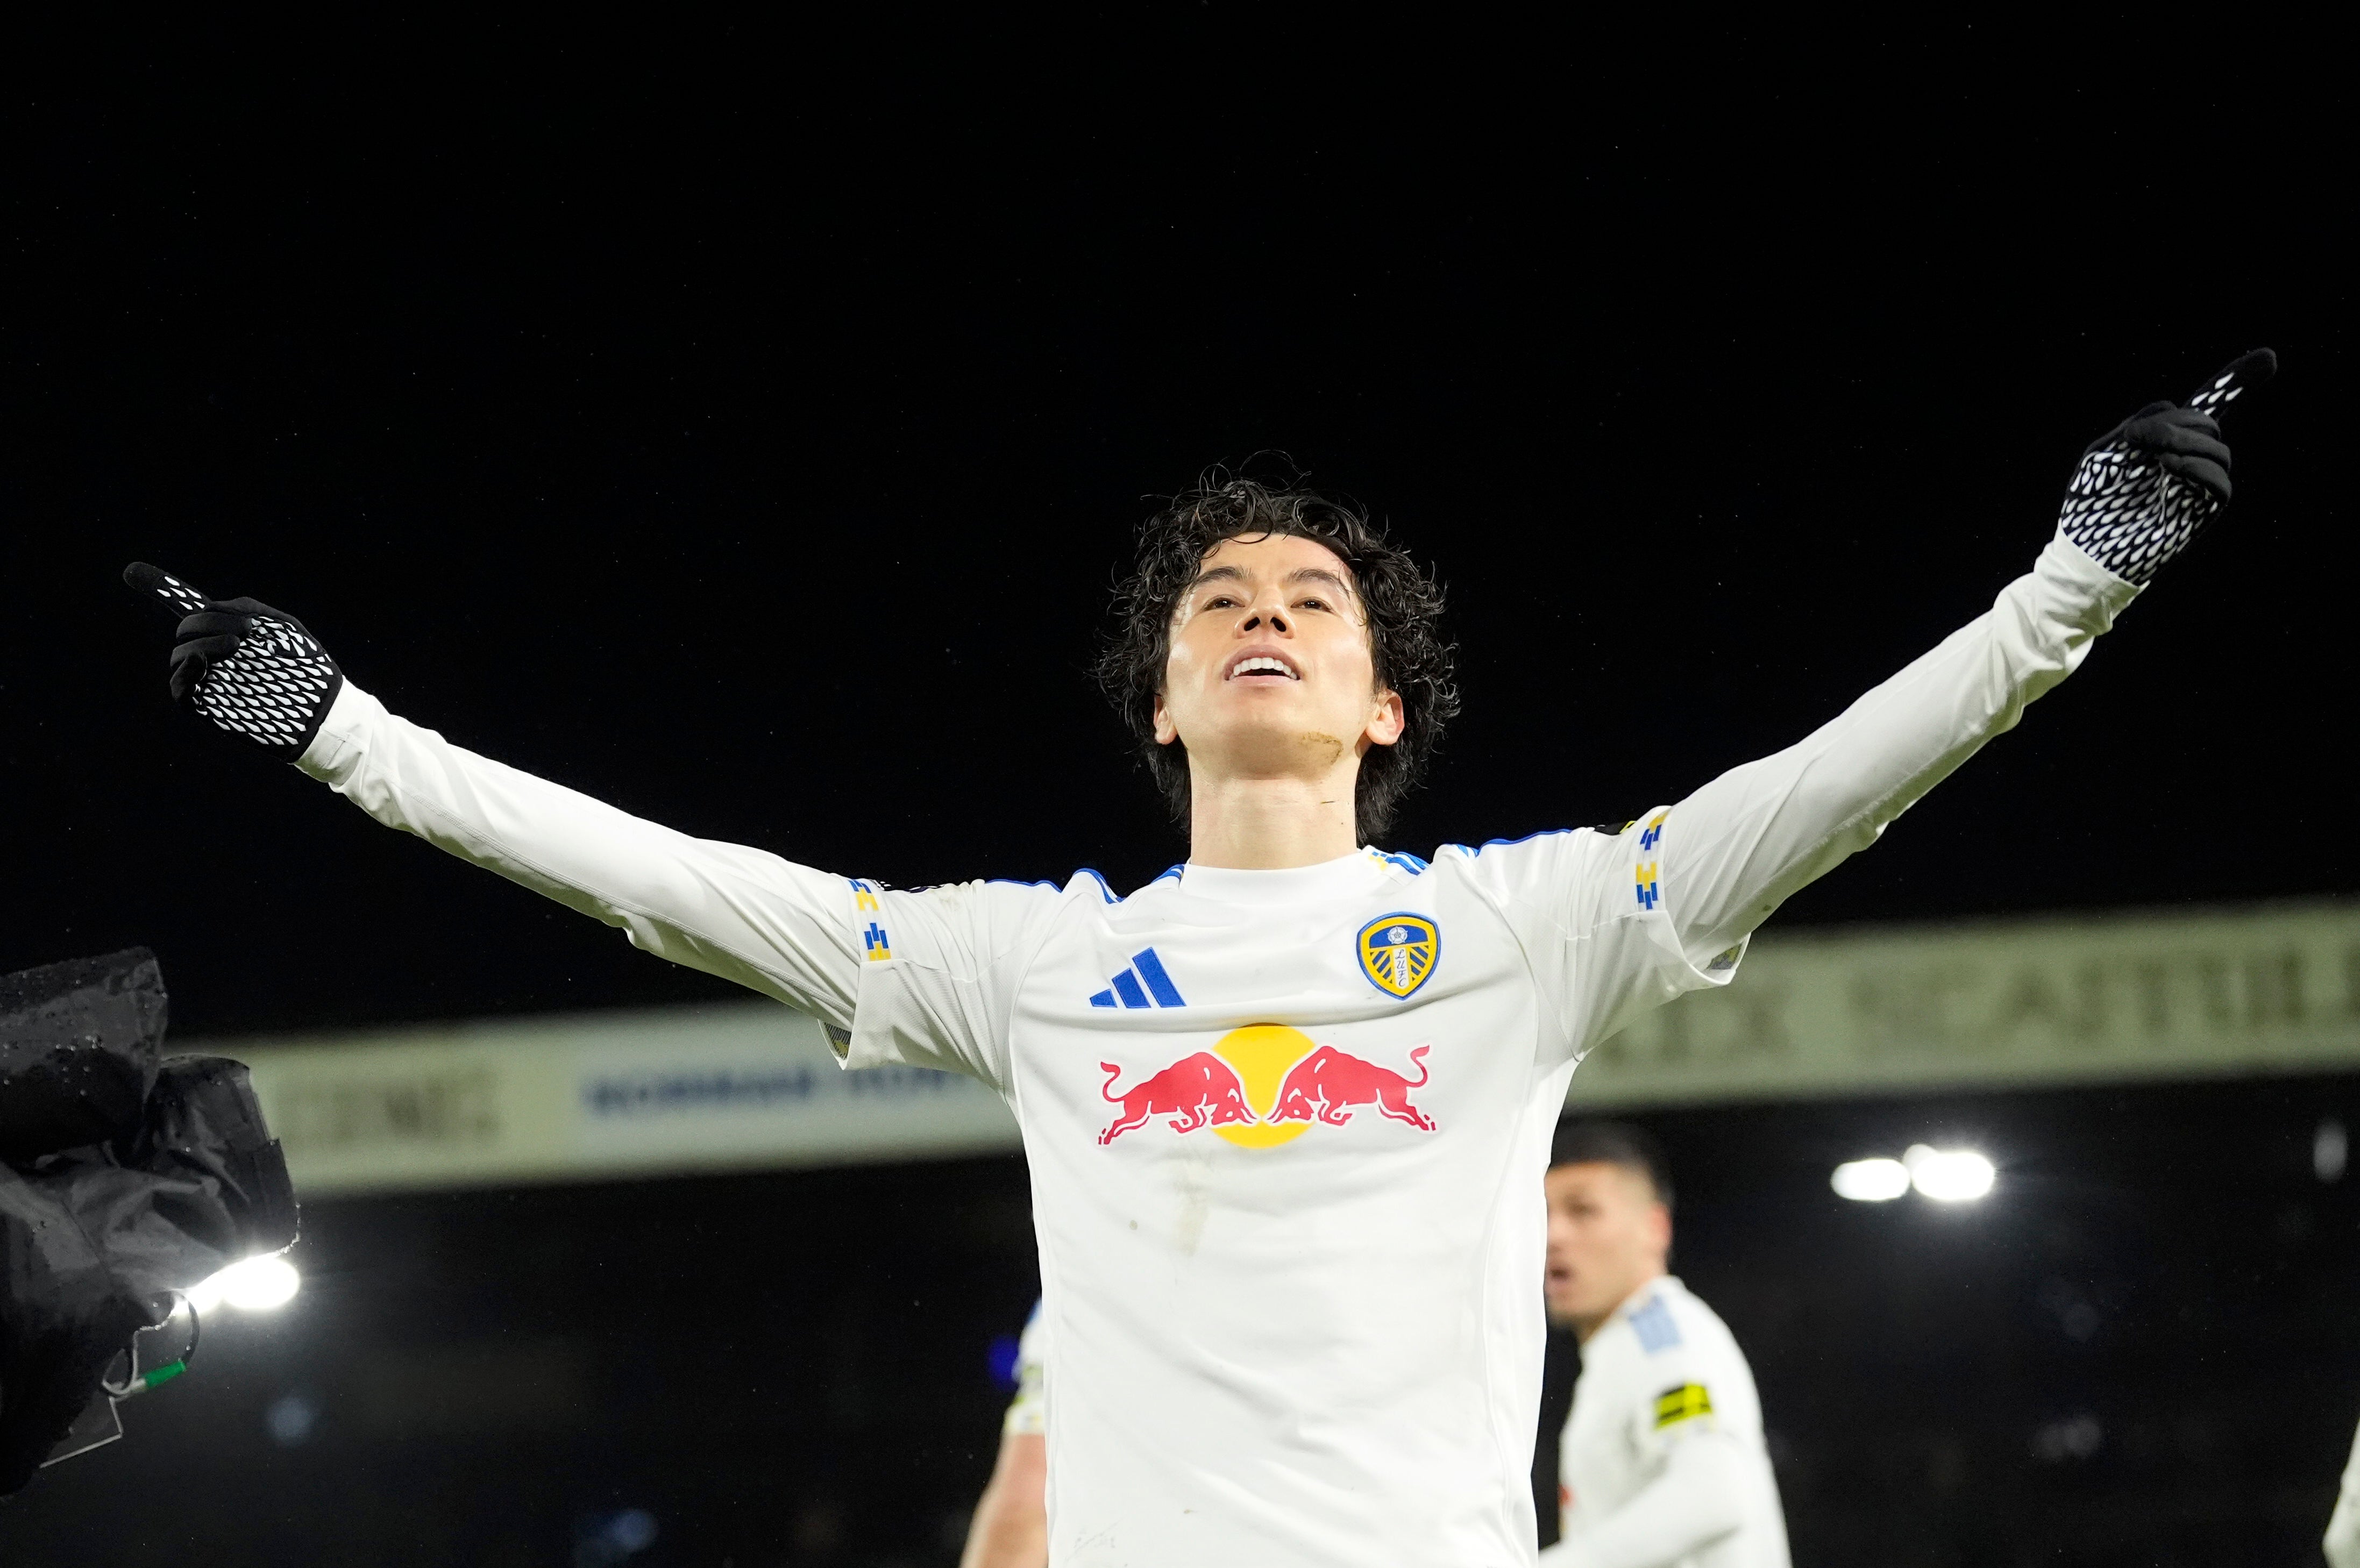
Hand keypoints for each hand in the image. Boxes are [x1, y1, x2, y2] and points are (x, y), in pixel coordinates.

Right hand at [122, 564, 343, 756]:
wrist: (325, 709)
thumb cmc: (311, 668)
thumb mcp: (285, 627)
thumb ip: (248, 608)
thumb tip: (208, 605)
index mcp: (229, 632)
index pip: (190, 610)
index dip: (160, 588)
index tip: (129, 570)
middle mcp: (215, 655)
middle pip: (185, 630)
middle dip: (207, 623)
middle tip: (246, 631)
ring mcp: (212, 681)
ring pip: (180, 657)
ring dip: (204, 643)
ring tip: (238, 645)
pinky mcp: (212, 708)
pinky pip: (180, 692)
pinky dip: (184, 674)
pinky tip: (203, 662)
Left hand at [2058, 349, 2275, 583]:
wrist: (2085, 550)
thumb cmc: (2087, 503)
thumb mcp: (2104, 452)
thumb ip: (2139, 425)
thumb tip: (2175, 406)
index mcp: (2164, 440)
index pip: (2207, 406)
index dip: (2236, 381)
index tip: (2269, 357)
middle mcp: (2185, 458)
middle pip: (2207, 421)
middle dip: (2180, 423)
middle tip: (2141, 440)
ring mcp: (2195, 485)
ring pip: (2218, 449)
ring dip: (2187, 444)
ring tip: (2156, 458)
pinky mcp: (2199, 513)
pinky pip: (2221, 484)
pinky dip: (2199, 469)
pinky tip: (2171, 467)